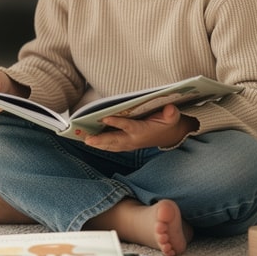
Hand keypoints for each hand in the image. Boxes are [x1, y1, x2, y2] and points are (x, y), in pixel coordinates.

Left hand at [83, 104, 198, 151]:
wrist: (169, 136)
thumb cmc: (167, 123)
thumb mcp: (172, 117)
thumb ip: (171, 114)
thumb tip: (170, 109)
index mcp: (143, 130)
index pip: (129, 126)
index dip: (118, 123)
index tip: (105, 118)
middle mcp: (134, 139)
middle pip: (116, 140)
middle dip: (101, 140)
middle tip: (87, 139)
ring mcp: (129, 144)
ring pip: (111, 145)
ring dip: (98, 144)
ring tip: (84, 140)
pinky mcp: (126, 145)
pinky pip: (112, 146)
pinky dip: (101, 145)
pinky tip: (89, 141)